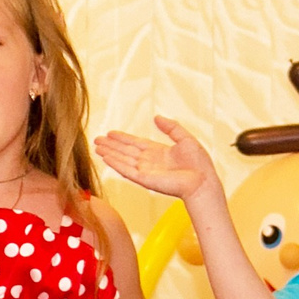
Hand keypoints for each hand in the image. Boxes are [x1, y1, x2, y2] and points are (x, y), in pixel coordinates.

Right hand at [94, 117, 220, 200]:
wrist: (202, 181)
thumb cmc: (199, 163)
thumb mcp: (185, 138)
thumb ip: (171, 127)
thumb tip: (156, 117)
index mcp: (159, 152)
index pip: (136, 143)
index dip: (123, 138)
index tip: (110, 133)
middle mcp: (150, 162)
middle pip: (126, 151)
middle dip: (111, 145)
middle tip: (96, 139)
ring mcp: (146, 171)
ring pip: (123, 160)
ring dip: (110, 153)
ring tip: (96, 147)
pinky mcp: (144, 179)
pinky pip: (126, 170)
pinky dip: (115, 163)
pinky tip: (105, 157)